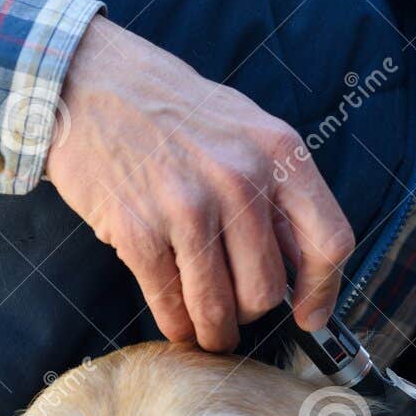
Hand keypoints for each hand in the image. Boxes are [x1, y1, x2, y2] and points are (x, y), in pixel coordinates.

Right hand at [46, 16, 353, 350]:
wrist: (88, 84)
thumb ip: (279, 190)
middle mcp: (241, 180)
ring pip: (221, 309)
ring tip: (208, 330)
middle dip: (250, 311)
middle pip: (268, 290)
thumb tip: (303, 266)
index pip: (328, 241)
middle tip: (234, 308)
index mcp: (279, 152)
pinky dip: (176, 325)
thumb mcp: (246, 129)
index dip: (323, 291)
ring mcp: (188, 207)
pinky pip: (171, 305)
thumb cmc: (172, 111)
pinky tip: (176, 321)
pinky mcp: (138, 231)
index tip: (310, 315)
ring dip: (215, 332)